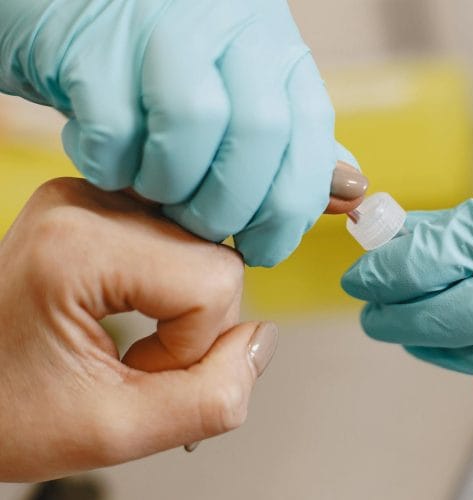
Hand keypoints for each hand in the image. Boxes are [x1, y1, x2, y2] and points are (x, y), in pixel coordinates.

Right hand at [0, 0, 359, 266]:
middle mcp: (230, 26)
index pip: (310, 132)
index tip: (263, 248)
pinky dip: (113, 168)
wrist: (65, 10)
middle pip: (260, 130)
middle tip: (204, 231)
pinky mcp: (93, 45)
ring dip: (173, 186)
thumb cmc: (157, 66)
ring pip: (194, 123)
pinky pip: (115, 128)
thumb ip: (291, 143)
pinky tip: (110, 169)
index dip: (291, 206)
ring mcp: (161, 27)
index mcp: (274, 46)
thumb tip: (349, 191)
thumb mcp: (238, 92)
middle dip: (233, 205)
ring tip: (155, 197)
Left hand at [0, 178, 276, 480]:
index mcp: (76, 245)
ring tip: (132, 334)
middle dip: (195, 323)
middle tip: (136, 359)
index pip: (214, 279)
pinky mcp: (98, 204)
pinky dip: (173, 284)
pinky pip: (182, 238)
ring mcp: (91, 196)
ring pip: (206, 246)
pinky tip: (137, 307)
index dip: (194, 344)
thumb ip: (210, 398)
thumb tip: (264, 341)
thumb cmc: (5, 411)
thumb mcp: (114, 431)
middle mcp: (84, 201)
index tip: (136, 371)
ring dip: (186, 305)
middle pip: (215, 257)